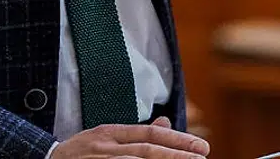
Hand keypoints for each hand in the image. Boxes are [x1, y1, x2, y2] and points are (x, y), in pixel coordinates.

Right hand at [52, 116, 209, 157]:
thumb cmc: (78, 153)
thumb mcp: (105, 138)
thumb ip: (135, 135)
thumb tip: (165, 124)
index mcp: (108, 133)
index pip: (148, 135)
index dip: (176, 140)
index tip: (201, 148)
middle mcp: (103, 147)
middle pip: (145, 150)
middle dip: (176, 155)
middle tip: (201, 157)